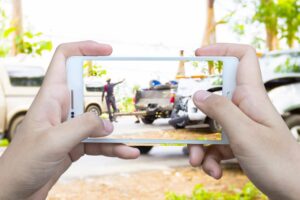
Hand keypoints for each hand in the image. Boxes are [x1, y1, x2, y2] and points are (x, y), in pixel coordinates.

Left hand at [0, 41, 139, 199]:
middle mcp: (60, 108)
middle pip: (86, 90)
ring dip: (113, 132)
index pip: (64, 60)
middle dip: (105, 95)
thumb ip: (83, 126)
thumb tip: (107, 124)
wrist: (14, 192)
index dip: (84, 48)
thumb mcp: (54, 141)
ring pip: (96, 121)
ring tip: (128, 145)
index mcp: (50, 98)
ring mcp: (68, 127)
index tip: (106, 50)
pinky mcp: (74, 144)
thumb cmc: (22, 164)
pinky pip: (98, 142)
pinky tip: (126, 152)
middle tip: (123, 100)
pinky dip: (112, 148)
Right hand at [189, 44, 299, 198]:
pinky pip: (215, 145)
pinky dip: (209, 158)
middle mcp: (245, 108)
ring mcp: (241, 127)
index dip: (222, 50)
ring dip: (200, 145)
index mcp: (252, 97)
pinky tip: (213, 171)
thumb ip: (220, 111)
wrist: (295, 193)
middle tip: (189, 125)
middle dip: (198, 114)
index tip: (199, 54)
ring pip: (211, 126)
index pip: (243, 58)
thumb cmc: (279, 163)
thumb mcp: (244, 134)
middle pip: (215, 98)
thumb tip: (198, 94)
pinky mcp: (238, 144)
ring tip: (198, 162)